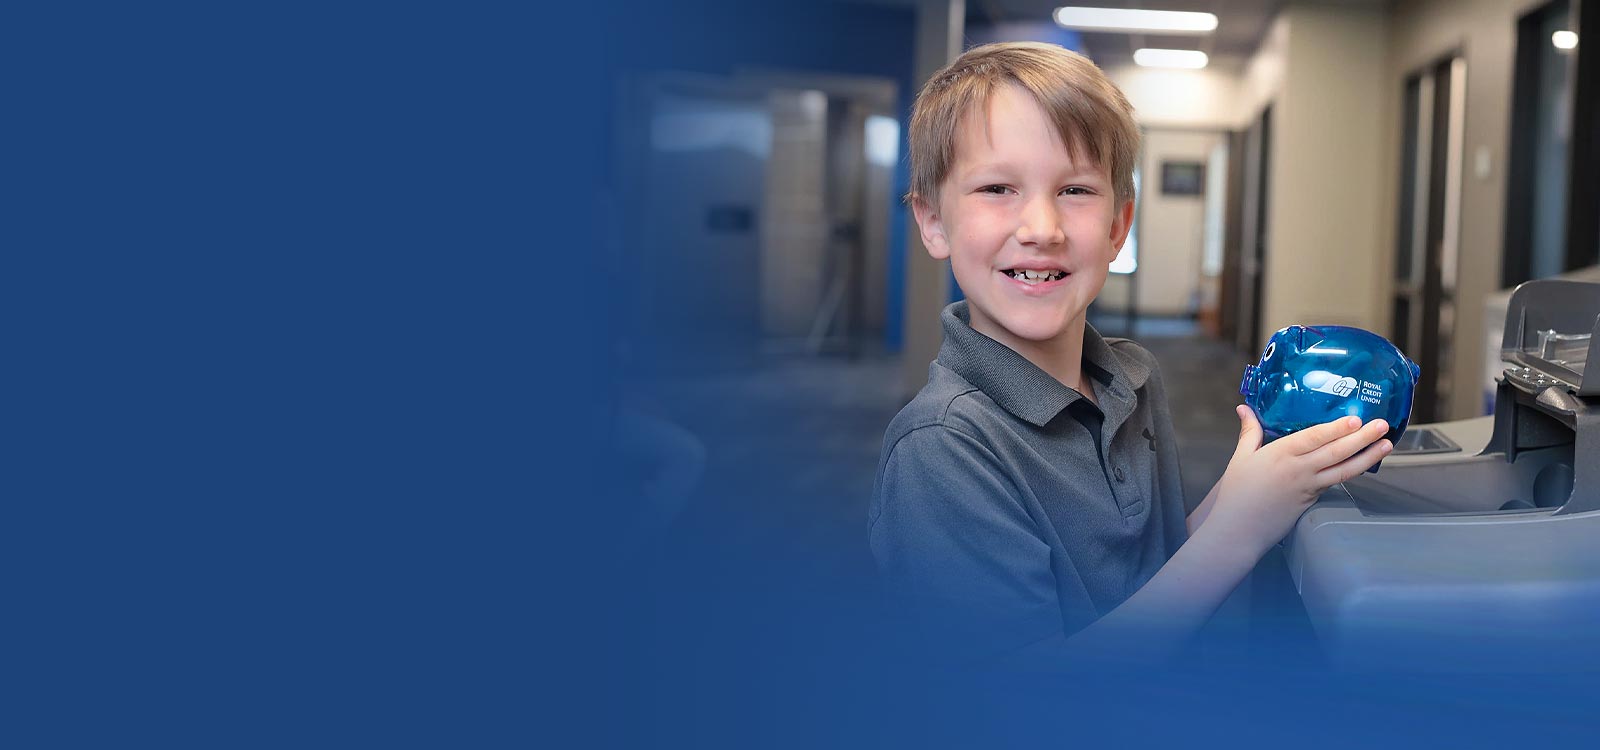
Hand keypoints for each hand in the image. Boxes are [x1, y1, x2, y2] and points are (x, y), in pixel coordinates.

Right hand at [1204, 407, 1392, 557]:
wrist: (1238, 530)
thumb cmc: (1236, 493)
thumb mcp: (1240, 458)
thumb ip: (1249, 432)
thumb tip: (1244, 408)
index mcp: (1280, 455)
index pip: (1314, 438)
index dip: (1337, 428)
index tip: (1356, 419)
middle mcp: (1298, 470)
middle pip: (1336, 452)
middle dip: (1362, 438)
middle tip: (1382, 425)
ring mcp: (1308, 487)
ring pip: (1343, 470)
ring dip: (1367, 457)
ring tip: (1386, 445)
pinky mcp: (1311, 501)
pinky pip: (1335, 483)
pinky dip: (1351, 472)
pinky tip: (1364, 464)